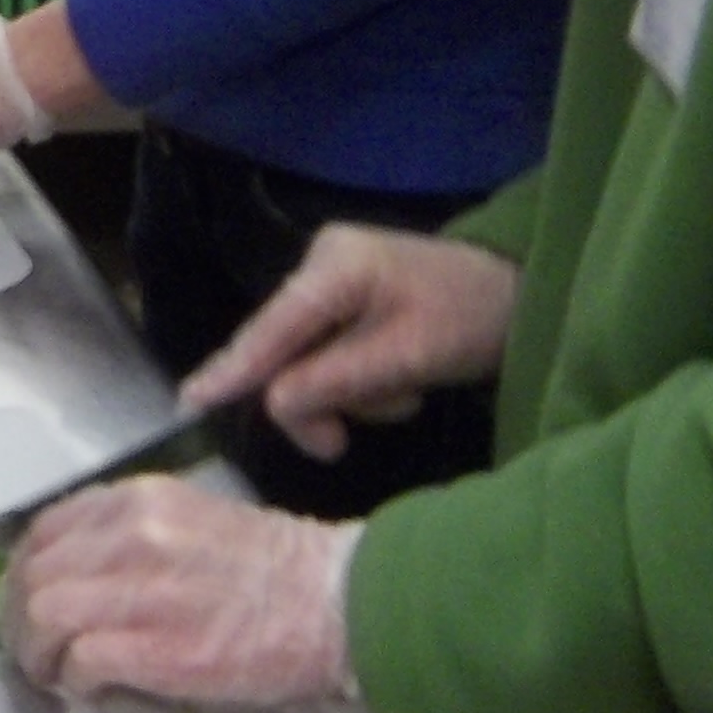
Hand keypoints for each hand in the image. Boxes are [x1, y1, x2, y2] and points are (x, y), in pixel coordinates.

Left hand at [0, 475, 354, 705]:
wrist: (335, 605)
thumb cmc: (272, 570)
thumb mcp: (191, 521)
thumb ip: (128, 536)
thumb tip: (75, 576)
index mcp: (137, 501)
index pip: (44, 529)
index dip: (21, 572)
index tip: (25, 602)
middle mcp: (131, 535)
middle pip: (32, 575)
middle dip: (17, 620)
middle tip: (31, 652)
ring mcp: (143, 591)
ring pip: (44, 614)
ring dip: (36, 653)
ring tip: (52, 676)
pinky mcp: (158, 649)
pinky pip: (81, 661)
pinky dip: (74, 679)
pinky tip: (89, 690)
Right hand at [183, 223, 519, 460]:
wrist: (522, 296)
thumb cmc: (471, 320)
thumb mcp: (407, 357)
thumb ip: (336, 381)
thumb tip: (271, 404)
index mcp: (334, 266)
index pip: (272, 327)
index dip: (232, 368)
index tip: (190, 402)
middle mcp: (321, 265)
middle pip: (283, 351)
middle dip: (315, 399)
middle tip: (337, 446)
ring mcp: (332, 282)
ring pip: (307, 363)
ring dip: (348, 395)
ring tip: (402, 395)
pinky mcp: (346, 303)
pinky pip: (329, 357)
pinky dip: (357, 382)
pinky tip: (398, 382)